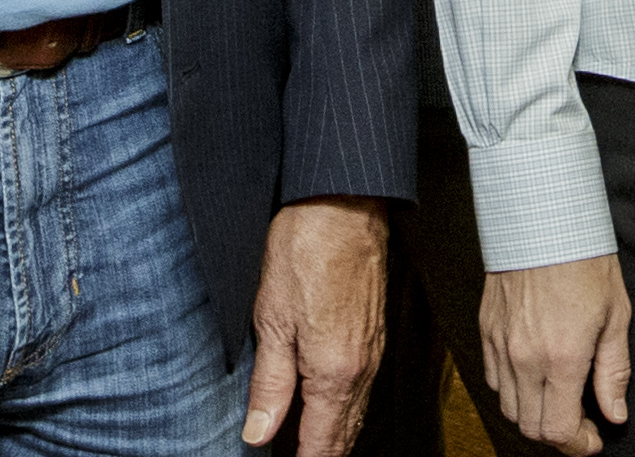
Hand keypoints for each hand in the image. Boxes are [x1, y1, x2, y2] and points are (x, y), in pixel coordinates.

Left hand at [246, 196, 388, 453]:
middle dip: (321, 455)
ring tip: (303, 445)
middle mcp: (361, 370)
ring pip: (355, 412)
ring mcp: (372, 351)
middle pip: (344, 436)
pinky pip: (361, 387)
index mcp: (334, 374)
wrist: (343, 203)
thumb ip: (269, 384)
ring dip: (333, 435)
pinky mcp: (374, 332)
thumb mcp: (271, 321)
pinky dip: (343, 407)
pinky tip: (323, 403)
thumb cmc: (305, 251)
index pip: (322, 446)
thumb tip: (260, 434)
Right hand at [480, 254, 632, 453]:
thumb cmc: (583, 258)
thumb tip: (615, 411)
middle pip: (531, 427)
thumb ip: (614, 371)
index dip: (578, 445)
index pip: (559, 430)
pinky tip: (534, 374)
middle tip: (580, 421)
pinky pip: (493, 379)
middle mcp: (525, 358)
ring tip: (558, 398)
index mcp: (562, 357)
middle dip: (558, 434)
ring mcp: (501, 345)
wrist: (541, 217)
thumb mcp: (616, 315)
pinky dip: (513, 389)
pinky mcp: (486, 330)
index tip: (593, 439)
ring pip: (509, 407)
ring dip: (534, 413)